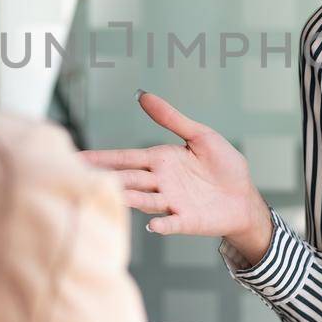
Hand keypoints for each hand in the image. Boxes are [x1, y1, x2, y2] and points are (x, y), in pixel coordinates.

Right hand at [80, 91, 272, 261]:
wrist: (244, 197)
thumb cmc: (223, 166)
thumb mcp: (200, 136)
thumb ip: (171, 118)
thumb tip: (143, 95)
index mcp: (161, 160)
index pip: (125, 158)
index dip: (102, 158)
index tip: (76, 157)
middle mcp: (160, 182)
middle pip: (128, 179)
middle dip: (105, 178)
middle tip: (79, 178)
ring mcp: (171, 203)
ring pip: (143, 200)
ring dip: (128, 199)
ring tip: (111, 196)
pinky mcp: (187, 221)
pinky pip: (172, 224)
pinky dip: (163, 225)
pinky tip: (153, 226)